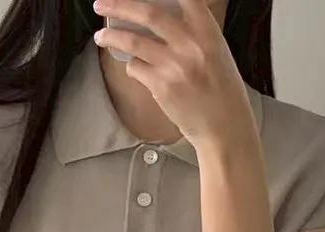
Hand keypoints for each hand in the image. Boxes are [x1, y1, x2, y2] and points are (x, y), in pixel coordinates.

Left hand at [93, 0, 256, 152]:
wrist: (224, 126)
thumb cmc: (222, 90)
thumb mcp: (217, 51)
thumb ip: (195, 32)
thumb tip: (164, 16)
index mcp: (207, 31)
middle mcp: (190, 44)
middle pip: (147, 13)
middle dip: (118, 6)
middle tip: (100, 4)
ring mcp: (173, 65)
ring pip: (132, 41)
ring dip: (111, 36)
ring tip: (100, 36)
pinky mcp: (161, 86)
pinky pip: (136, 67)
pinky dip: (132, 65)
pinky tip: (136, 69)